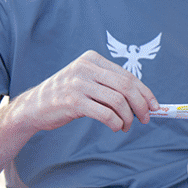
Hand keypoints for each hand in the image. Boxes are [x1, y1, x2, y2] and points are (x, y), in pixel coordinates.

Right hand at [11, 50, 157, 133]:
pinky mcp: (73, 101)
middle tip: (145, 119)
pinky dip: (116, 123)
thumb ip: (109, 86)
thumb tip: (143, 101)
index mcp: (92, 60)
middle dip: (141, 105)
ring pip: (118, 101)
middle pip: (126, 86)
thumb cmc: (65, 96)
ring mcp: (78, 83)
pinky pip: (105, 114)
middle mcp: (85, 68)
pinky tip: (115, 127)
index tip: (155, 106)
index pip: (127, 75)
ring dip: (128, 117)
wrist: (33, 107)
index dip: (145, 92)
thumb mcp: (87, 83)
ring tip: (126, 126)